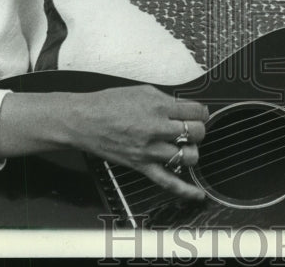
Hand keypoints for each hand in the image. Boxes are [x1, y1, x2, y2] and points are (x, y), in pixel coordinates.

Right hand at [67, 85, 208, 200]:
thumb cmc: (108, 104)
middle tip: (191, 128)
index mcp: (159, 106)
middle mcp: (157, 128)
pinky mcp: (141, 165)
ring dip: (192, 151)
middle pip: (196, 133)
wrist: (84, 121)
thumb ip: (166, 100)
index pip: (196, 111)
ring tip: (185, 146)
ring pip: (188, 156)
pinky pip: (167, 181)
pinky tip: (197, 193)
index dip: (201, 112)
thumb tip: (184, 108)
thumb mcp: (143, 91)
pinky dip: (185, 190)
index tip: (199, 114)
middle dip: (198, 130)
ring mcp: (150, 150)